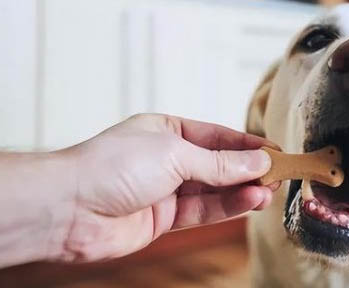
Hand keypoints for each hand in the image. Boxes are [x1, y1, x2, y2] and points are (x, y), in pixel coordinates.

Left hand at [59, 114, 277, 261]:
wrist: (69, 207)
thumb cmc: (111, 166)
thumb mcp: (175, 154)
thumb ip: (219, 162)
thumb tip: (257, 160)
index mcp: (167, 130)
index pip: (217, 136)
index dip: (247, 144)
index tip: (275, 151)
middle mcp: (167, 158)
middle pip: (218, 163)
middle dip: (248, 169)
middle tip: (279, 174)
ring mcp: (166, 189)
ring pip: (214, 189)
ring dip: (242, 190)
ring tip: (269, 190)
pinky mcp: (164, 218)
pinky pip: (203, 210)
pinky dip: (227, 207)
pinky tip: (249, 201)